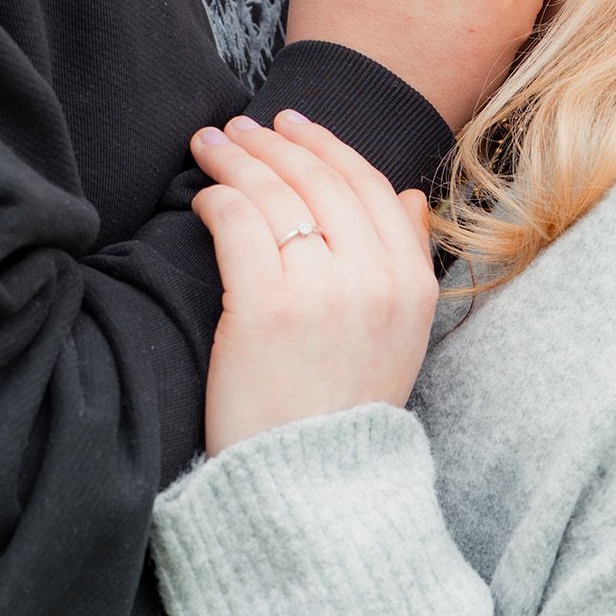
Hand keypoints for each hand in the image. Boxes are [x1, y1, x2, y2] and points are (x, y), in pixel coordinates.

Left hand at [189, 111, 439, 454]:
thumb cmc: (341, 412)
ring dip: (238, 158)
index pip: (370, 186)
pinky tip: (202, 196)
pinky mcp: (266, 307)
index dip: (327, 146)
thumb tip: (410, 196)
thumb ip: (409, 260)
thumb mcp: (400, 337)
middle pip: (320, 180)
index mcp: (413, 283)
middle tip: (239, 127)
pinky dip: (216, 199)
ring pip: (275, 193)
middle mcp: (375, 280)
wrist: (309, 488)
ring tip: (210, 144)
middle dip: (275, 142)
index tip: (292, 127)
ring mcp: (322, 291)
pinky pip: (237, 223)